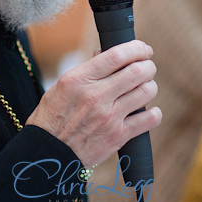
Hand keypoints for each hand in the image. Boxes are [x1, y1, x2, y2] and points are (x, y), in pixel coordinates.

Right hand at [26, 40, 161, 166]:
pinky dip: (154, 112)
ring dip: (150, 86)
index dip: (136, 48)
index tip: (143, 49)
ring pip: (146, 92)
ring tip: (145, 87)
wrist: (48, 153)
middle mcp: (95, 96)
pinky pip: (149, 119)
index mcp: (79, 79)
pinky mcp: (118, 136)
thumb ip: (87, 70)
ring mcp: (109, 117)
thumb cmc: (53, 116)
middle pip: (137, 71)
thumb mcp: (62, 85)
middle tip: (147, 66)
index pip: (116, 55)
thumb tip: (106, 53)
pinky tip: (147, 111)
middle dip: (148, 65)